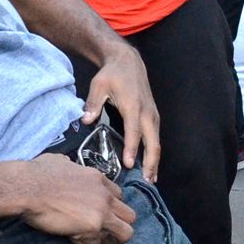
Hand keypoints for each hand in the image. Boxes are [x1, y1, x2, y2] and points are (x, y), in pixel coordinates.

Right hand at [18, 157, 135, 243]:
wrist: (26, 187)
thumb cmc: (36, 172)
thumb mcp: (59, 161)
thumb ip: (69, 165)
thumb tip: (65, 164)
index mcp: (98, 178)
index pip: (118, 196)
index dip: (109, 207)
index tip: (98, 213)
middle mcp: (105, 195)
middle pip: (130, 215)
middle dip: (118, 225)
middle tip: (103, 231)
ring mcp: (101, 211)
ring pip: (126, 233)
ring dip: (111, 240)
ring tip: (94, 242)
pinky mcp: (92, 227)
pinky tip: (74, 241)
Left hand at [83, 44, 160, 180]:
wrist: (128, 62)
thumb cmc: (112, 74)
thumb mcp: (98, 85)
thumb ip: (93, 103)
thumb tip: (86, 121)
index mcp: (133, 106)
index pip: (133, 131)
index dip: (131, 148)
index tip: (128, 164)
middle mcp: (146, 113)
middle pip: (153, 142)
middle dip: (151, 163)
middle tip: (146, 181)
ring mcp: (152, 115)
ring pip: (157, 143)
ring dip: (155, 162)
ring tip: (150, 180)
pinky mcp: (153, 117)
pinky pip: (156, 138)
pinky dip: (155, 153)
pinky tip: (152, 167)